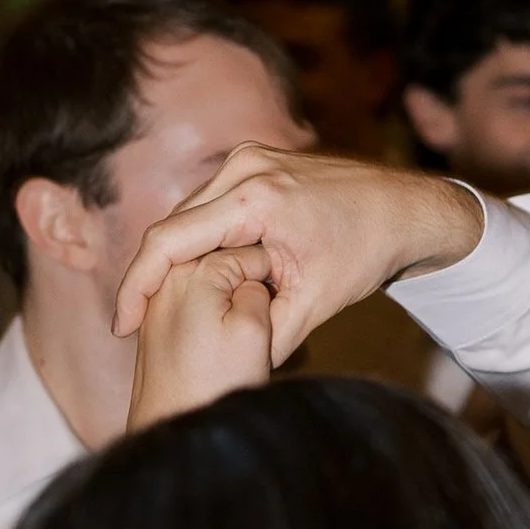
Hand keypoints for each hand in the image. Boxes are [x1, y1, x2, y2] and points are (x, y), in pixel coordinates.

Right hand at [115, 150, 483, 360]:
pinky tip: (195, 276)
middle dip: (150, 277)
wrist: (407, 209)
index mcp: (256, 199)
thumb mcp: (316, 302)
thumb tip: (226, 370)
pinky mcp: (255, 161)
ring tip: (161, 306)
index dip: (136, 288)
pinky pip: (210, 203)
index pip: (168, 241)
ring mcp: (249, 158)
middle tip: (135, 324)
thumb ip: (266, 335)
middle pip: (171, 226)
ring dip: (174, 258)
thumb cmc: (368, 251)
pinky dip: (199, 238)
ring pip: (188, 214)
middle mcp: (245, 167)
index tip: (122, 326)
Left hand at [127, 245, 279, 429]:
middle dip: (251, 282)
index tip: (282, 304)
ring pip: (215, 281)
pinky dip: (217, 313)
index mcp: (194, 270)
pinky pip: (199, 300)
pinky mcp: (158, 320)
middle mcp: (169, 276)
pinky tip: (224, 342)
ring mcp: (159, 298)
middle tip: (265, 319)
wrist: (172, 425)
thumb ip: (259, 287)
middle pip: (228, 259)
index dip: (276, 275)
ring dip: (235, 298)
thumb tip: (255, 276)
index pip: (252, 250)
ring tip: (244, 335)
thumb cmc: (214, 384)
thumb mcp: (255, 330)